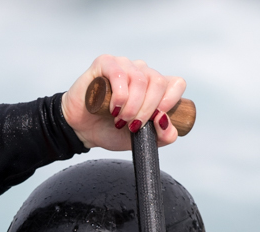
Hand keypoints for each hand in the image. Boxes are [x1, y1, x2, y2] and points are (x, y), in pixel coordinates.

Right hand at [62, 55, 186, 152]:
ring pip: (140, 80)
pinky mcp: (105, 63)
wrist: (82, 129)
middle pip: (158, 83)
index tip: (157, 119)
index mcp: (154, 87)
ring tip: (119, 120)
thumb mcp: (141, 140)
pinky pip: (120, 75)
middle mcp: (142, 71)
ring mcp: (124, 65)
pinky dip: (120, 96)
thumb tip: (166, 123)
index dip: (171, 101)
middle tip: (133, 125)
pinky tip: (113, 108)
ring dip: (132, 106)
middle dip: (148, 110)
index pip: (176, 84)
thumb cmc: (111, 131)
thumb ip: (162, 137)